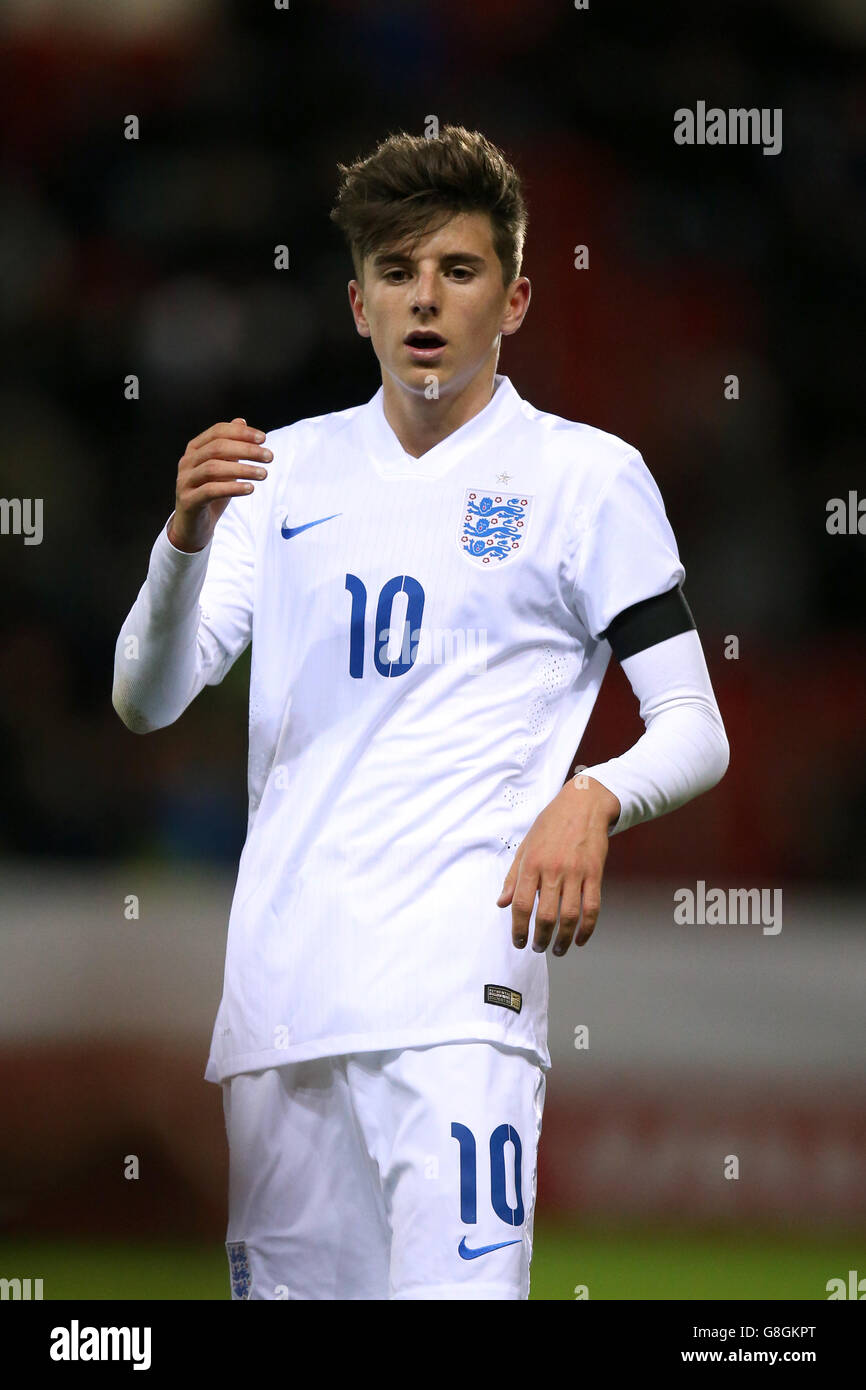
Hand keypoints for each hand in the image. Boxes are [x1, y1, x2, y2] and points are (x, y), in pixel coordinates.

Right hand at [167, 417, 271, 552]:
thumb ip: (230, 446)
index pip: (218, 432)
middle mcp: (187, 462)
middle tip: (269, 456)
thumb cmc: (210, 494)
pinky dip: (232, 487)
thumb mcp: (223, 468)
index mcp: (195, 449)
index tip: (264, 438)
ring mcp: (185, 481)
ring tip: (264, 473)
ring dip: (242, 469)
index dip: (241, 433)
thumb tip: (241, 421)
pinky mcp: (188, 501)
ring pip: (213, 468)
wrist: (194, 526)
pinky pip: (211, 491)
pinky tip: (250, 488)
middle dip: (246, 450)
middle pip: (217, 448)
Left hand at [496, 777, 620, 953]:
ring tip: (558, 949)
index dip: (518, 929)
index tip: (519, 942)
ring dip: (563, 939)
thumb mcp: (526, 846)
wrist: (583, 804)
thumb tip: (502, 903)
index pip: (522, 904)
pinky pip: (592, 907)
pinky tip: (581, 939)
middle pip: (545, 915)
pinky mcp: (595, 873)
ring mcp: (575, 872)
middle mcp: (552, 870)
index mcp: (532, 863)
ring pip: (569, 916)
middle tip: (537, 947)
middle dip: (539, 938)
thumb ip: (514, 877)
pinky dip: (587, 928)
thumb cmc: (551, 824)